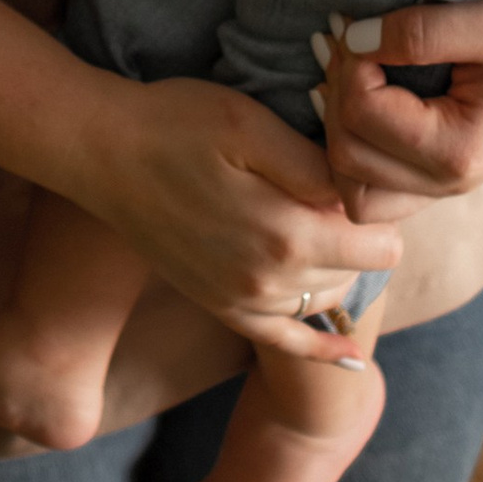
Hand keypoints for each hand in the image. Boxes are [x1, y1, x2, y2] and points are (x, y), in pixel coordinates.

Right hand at [77, 73, 403, 362]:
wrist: (101, 152)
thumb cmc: (175, 124)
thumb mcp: (249, 123)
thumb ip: (312, 165)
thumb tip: (360, 195)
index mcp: (286, 233)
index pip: (380, 243)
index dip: (381, 209)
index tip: (363, 178)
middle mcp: (269, 281)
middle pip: (359, 272)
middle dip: (364, 238)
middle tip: (343, 193)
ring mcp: (243, 300)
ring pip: (327, 299)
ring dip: (339, 270)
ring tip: (327, 226)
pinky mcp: (220, 305)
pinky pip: (286, 342)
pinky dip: (322, 350)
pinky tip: (351, 358)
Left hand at [317, 0, 482, 203]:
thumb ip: (421, 32)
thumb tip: (353, 40)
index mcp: (459, 152)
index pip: (361, 116)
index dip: (349, 65)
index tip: (365, 25)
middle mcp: (447, 181)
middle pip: (345, 160)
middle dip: (335, 95)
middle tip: (352, 43)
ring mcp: (442, 181)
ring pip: (351, 184)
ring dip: (337, 126)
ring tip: (351, 70)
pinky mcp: (438, 169)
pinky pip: (372, 180)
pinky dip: (354, 142)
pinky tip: (359, 92)